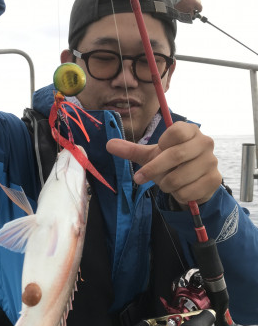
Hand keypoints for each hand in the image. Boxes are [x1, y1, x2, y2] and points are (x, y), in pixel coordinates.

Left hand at [106, 122, 221, 206]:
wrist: (192, 182)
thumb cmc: (170, 164)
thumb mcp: (151, 155)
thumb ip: (131, 150)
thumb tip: (109, 144)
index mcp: (190, 131)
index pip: (175, 132)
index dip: (161, 146)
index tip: (155, 153)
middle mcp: (205, 143)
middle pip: (175, 155)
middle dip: (154, 170)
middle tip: (141, 178)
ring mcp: (211, 162)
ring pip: (179, 178)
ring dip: (165, 184)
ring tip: (166, 182)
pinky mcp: (215, 180)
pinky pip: (187, 192)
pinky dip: (177, 195)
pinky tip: (179, 189)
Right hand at [175, 0, 202, 14]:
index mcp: (194, 3)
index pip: (200, 8)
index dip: (200, 9)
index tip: (199, 10)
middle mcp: (190, 8)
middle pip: (193, 14)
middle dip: (193, 13)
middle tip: (192, 11)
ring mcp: (185, 11)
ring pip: (188, 15)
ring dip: (188, 13)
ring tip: (187, 10)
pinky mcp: (181, 12)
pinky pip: (184, 14)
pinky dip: (184, 13)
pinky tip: (183, 9)